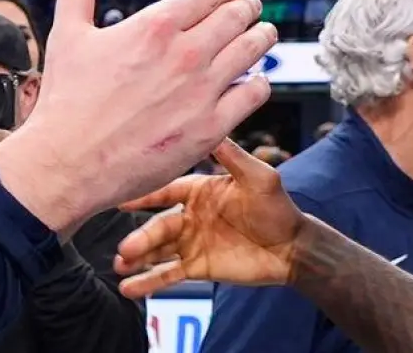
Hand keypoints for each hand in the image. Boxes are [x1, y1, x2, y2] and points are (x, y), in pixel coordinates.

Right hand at [0, 0, 276, 231]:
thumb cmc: (65, 100)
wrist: (68, 164)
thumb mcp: (68, 35)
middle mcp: (184, 54)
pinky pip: (253, 95)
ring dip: (262, 38)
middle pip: (237, 17)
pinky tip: (255, 81)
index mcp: (154, 26)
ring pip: (252, 51)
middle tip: (252, 8)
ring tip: (264, 34)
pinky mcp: (210, 128)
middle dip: (248, 8)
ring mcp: (201, 91)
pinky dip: (259, 83)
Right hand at [113, 139, 302, 297]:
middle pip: (158, 226)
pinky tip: (128, 288)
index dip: (144, 194)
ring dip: (137, 258)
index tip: (121, 197)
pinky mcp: (196, 267)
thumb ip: (232, 155)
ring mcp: (191, 243)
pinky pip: (168, 274)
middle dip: (140, 237)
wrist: (292, 248)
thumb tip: (211, 124)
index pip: (166, 190)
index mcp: (200, 190)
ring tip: (120, 265)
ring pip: (158, 251)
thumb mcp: (258, 176)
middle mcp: (190, 215)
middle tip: (125, 249)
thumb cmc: (278, 207)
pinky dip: (148, 281)